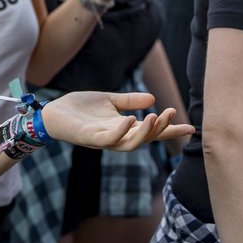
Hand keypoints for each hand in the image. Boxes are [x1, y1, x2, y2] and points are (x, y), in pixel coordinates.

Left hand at [40, 91, 194, 151]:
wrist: (51, 113)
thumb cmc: (79, 108)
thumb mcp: (108, 100)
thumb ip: (129, 101)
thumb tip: (153, 98)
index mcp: (123, 128)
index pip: (151, 132)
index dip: (170, 131)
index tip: (190, 127)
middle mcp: (116, 137)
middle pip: (145, 139)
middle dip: (161, 129)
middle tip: (172, 113)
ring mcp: (103, 139)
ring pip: (130, 143)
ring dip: (145, 132)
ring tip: (156, 116)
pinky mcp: (89, 138)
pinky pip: (109, 139)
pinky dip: (121, 130)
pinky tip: (130, 119)